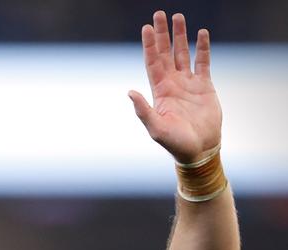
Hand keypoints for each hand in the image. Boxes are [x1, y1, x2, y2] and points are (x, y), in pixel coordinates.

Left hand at [129, 11, 221, 163]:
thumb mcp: (155, 128)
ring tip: (179, 17)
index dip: (149, 45)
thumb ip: (142, 110)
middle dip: (162, 34)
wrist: (198, 150)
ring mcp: (188, 83)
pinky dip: (203, 48)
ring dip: (180, 36)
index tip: (146, 27)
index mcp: (159, 90)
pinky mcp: (205, 86)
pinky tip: (202, 34)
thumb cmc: (174, 142)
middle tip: (159, 14)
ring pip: (182, 53)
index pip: (152, 62)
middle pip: (165, 53)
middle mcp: (172, 83)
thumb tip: (129, 92)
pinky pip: (203, 62)